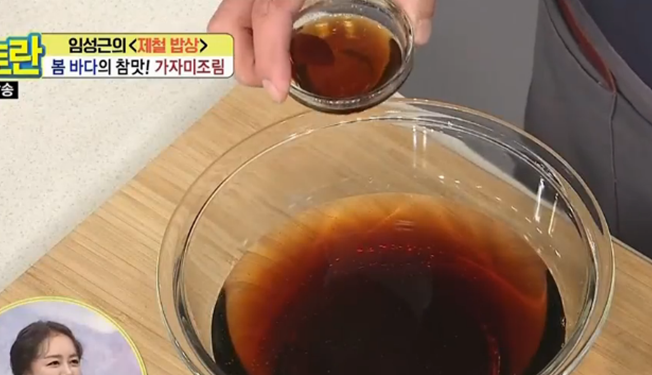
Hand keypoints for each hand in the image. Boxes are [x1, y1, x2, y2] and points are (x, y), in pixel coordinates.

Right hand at [207, 0, 435, 102]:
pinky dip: (253, 28)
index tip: (278, 90)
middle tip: (278, 84)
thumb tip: (423, 32)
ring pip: (228, 14)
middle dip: (246, 62)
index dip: (269, 56)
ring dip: (245, 47)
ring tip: (278, 67)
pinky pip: (243, 4)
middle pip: (230, 21)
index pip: (268, 15)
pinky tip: (285, 40)